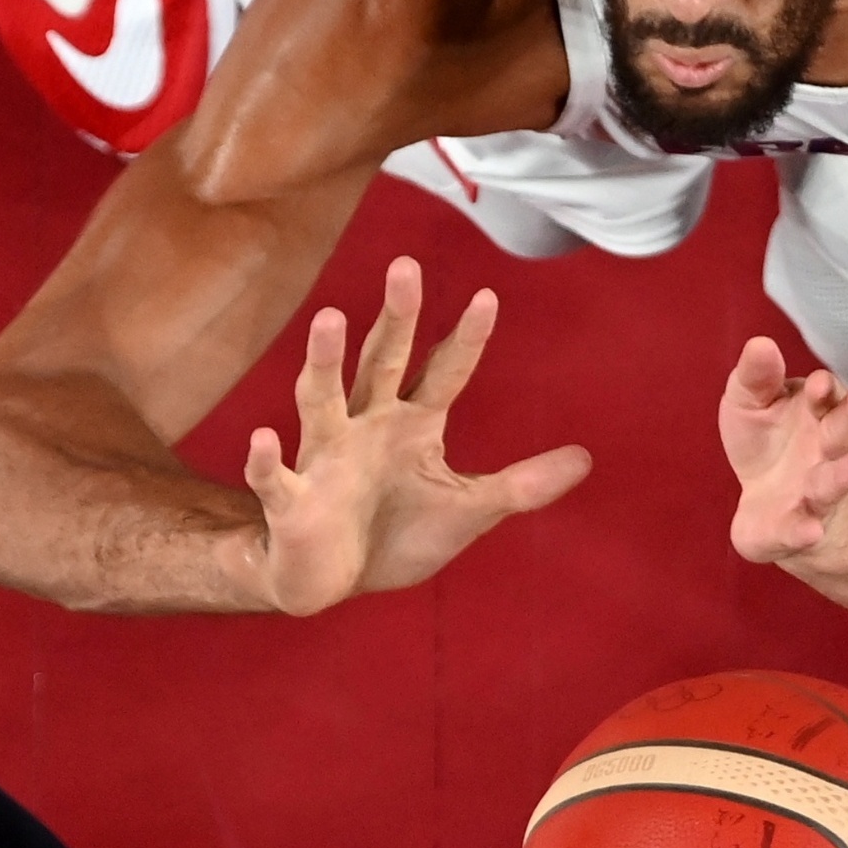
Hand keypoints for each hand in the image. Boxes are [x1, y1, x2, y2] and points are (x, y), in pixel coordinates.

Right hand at [244, 258, 590, 614]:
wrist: (336, 581)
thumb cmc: (398, 534)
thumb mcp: (469, 510)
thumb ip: (521, 485)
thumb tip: (585, 458)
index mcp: (411, 425)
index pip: (444, 372)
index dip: (465, 339)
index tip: (488, 296)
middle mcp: (366, 426)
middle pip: (381, 361)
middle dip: (394, 317)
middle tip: (405, 266)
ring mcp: (325, 458)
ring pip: (321, 400)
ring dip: (325, 361)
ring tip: (330, 319)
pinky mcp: (293, 501)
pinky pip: (275, 478)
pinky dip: (266, 462)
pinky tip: (262, 440)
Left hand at [720, 336, 847, 562]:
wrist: (763, 505)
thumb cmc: (763, 441)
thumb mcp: (748, 401)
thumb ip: (755, 377)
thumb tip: (761, 343)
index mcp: (816, 413)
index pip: (827, 396)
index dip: (825, 388)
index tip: (819, 382)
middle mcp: (825, 450)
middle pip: (845, 429)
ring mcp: (814, 490)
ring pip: (834, 481)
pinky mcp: (794, 527)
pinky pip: (801, 529)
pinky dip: (805, 531)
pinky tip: (811, 531)